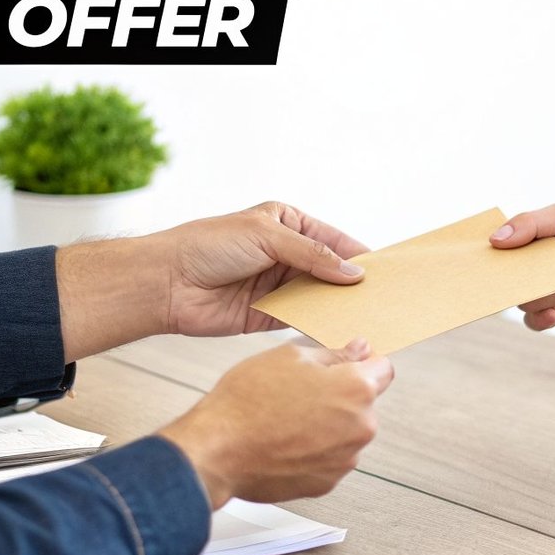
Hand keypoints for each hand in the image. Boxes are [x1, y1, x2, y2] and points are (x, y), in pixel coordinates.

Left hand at [58, 201, 366, 359]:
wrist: (167, 283)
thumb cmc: (208, 246)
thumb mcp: (266, 237)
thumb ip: (312, 255)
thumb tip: (352, 272)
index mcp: (287, 223)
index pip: (333, 239)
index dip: (359, 255)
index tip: (387, 270)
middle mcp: (285, 254)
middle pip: (330, 270)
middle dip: (353, 284)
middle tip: (385, 298)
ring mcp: (277, 285)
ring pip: (318, 296)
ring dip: (338, 306)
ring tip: (370, 317)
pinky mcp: (267, 315)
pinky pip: (301, 320)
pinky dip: (318, 325)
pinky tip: (339, 331)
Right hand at [160, 339, 394, 508]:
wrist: (217, 451)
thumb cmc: (247, 402)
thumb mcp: (289, 357)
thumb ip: (334, 354)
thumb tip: (359, 350)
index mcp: (357, 389)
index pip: (383, 369)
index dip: (363, 363)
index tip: (345, 366)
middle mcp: (360, 427)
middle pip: (363, 404)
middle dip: (340, 396)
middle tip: (298, 392)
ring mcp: (345, 459)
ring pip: (345, 433)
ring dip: (327, 425)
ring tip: (285, 420)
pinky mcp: (326, 483)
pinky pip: (328, 459)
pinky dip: (313, 451)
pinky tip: (283, 442)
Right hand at [489, 199, 554, 330]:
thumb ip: (533, 224)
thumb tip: (495, 240)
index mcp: (533, 238)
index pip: (499, 248)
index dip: (484, 255)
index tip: (473, 260)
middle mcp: (538, 265)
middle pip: (505, 279)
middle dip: (501, 283)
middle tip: (504, 283)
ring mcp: (552, 288)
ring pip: (523, 302)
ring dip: (533, 299)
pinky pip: (541, 321)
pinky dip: (541, 319)